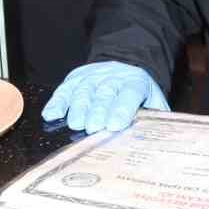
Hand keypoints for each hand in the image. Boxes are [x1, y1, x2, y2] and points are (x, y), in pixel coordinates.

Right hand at [41, 61, 168, 134]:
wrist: (125, 68)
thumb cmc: (138, 94)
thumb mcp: (154, 102)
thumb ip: (155, 119)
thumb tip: (157, 141)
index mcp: (135, 82)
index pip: (130, 93)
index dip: (122, 108)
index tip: (114, 125)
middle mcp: (113, 77)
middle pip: (104, 92)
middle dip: (98, 110)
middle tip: (93, 128)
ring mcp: (92, 76)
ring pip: (84, 90)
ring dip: (78, 107)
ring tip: (75, 123)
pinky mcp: (75, 79)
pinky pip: (65, 89)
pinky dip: (57, 102)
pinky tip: (51, 114)